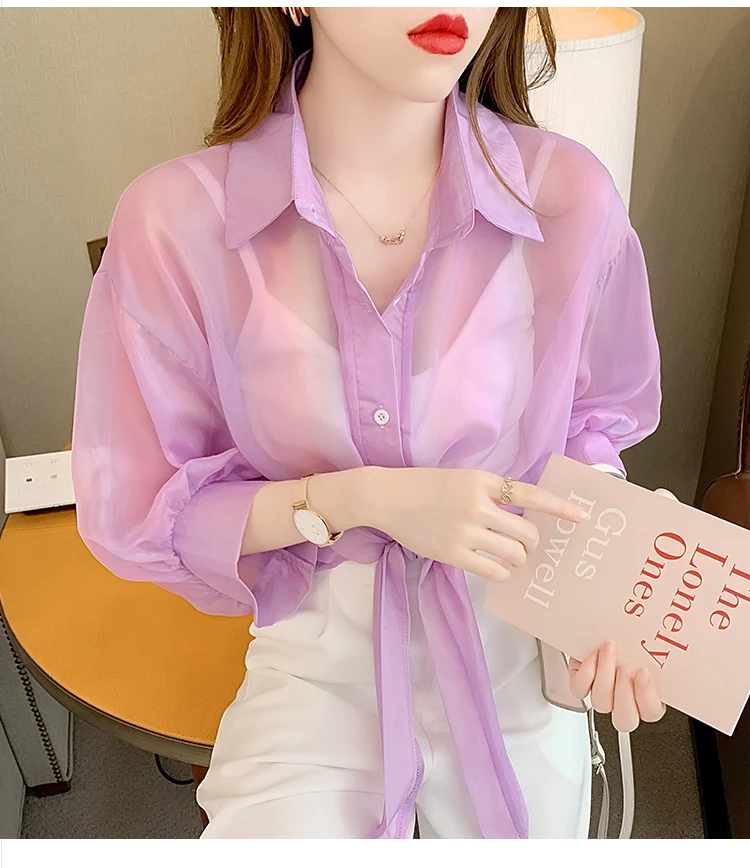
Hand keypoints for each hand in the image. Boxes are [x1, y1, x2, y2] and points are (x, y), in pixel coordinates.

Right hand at [367, 467, 589, 583]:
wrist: (387, 496)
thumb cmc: (425, 486)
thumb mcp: (462, 478)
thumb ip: (490, 492)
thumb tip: (521, 517)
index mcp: (482, 481)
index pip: (530, 495)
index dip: (560, 507)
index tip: (583, 517)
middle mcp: (477, 505)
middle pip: (526, 533)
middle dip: (532, 543)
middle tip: (525, 546)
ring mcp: (465, 530)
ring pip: (513, 554)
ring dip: (518, 559)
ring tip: (511, 558)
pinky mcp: (452, 553)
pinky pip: (492, 570)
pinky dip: (502, 572)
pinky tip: (498, 568)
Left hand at [567, 481, 676, 730]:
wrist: (590, 569)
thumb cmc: (624, 569)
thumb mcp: (642, 553)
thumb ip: (656, 533)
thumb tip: (665, 503)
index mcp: (652, 659)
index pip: (657, 702)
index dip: (651, 696)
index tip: (645, 669)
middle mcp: (629, 675)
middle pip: (630, 714)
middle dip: (626, 693)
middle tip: (625, 661)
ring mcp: (604, 673)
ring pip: (605, 706)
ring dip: (604, 684)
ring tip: (605, 650)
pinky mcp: (579, 666)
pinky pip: (580, 689)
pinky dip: (583, 676)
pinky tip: (584, 652)